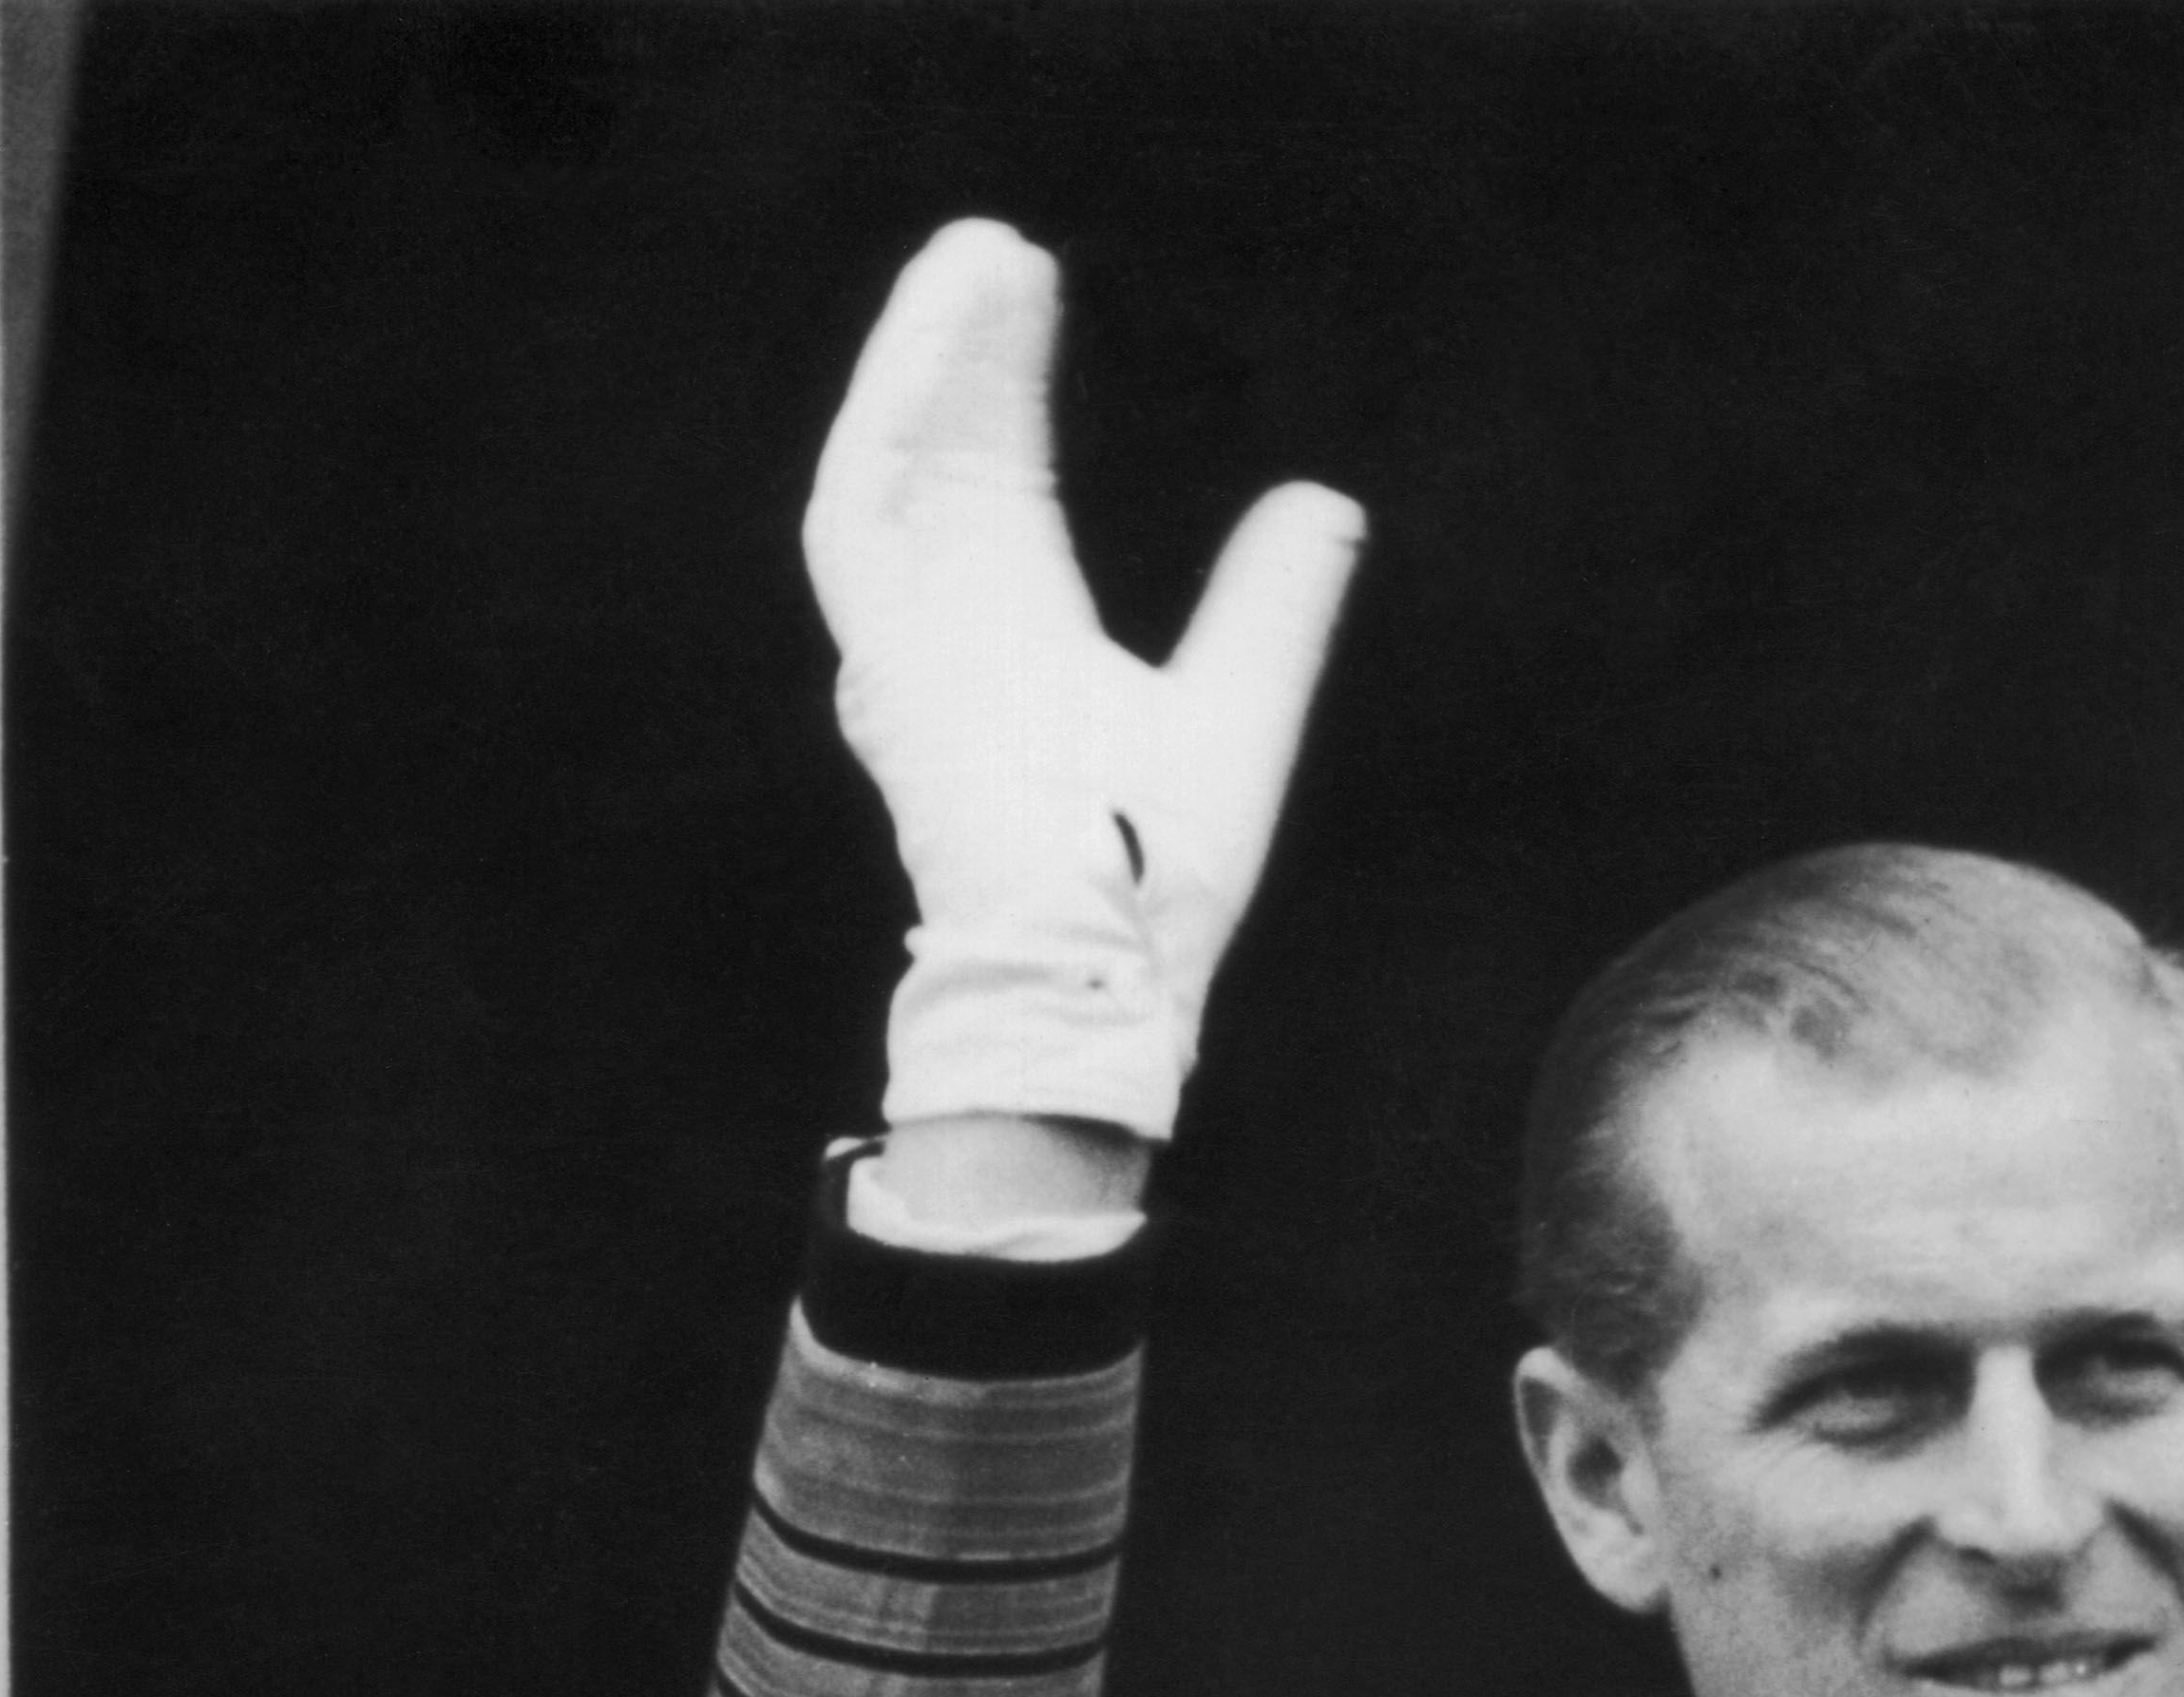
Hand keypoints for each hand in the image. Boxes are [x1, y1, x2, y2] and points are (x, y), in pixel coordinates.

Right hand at [807, 219, 1366, 1139]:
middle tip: (998, 244)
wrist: (1107, 964)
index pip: (1001, 482)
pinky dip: (894, 417)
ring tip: (971, 260)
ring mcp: (906, 642)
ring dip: (924, 359)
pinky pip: (861, 511)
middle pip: (945, 453)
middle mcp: (951, 629)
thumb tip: (1322, 503)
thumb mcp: (1241, 703)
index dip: (1010, 385)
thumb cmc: (1160, 876)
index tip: (1033, 290)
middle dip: (965, 349)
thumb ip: (1273, 603)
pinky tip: (937, 337)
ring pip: (893, 461)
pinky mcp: (881, 656)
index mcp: (1020, 637)